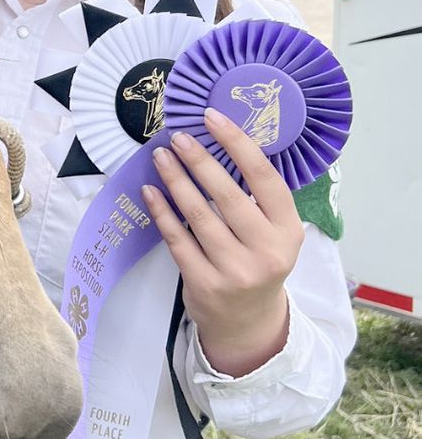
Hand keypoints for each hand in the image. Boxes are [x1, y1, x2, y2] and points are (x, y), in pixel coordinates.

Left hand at [140, 108, 303, 376]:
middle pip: (227, 195)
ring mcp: (235, 270)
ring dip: (175, 181)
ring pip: (198, 215)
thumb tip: (219, 141)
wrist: (248, 321)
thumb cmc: (257, 261)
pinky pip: (177, 239)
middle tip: (177, 136)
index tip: (212, 117)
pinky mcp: (205, 283)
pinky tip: (149, 192)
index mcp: (288, 230)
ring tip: (161, 157)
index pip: (264, 178)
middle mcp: (267, 250)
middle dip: (199, 161)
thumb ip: (256, 197)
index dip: (238, 144)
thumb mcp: (273, 232)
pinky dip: (161, 212)